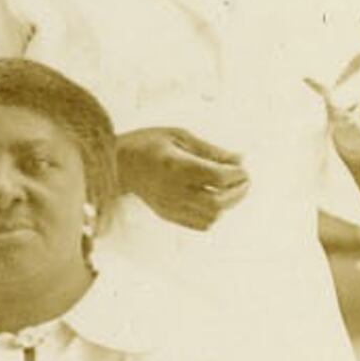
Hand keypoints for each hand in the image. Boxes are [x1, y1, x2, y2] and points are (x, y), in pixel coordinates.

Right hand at [120, 127, 245, 230]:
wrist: (116, 164)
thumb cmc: (147, 144)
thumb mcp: (179, 136)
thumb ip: (210, 150)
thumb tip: (240, 159)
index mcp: (176, 166)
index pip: (218, 177)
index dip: (237, 173)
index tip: (241, 167)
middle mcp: (172, 189)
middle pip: (218, 202)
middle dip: (238, 192)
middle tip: (243, 181)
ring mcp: (168, 205)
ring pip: (211, 216)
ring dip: (227, 204)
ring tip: (229, 190)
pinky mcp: (166, 214)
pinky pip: (199, 224)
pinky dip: (212, 215)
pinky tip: (211, 200)